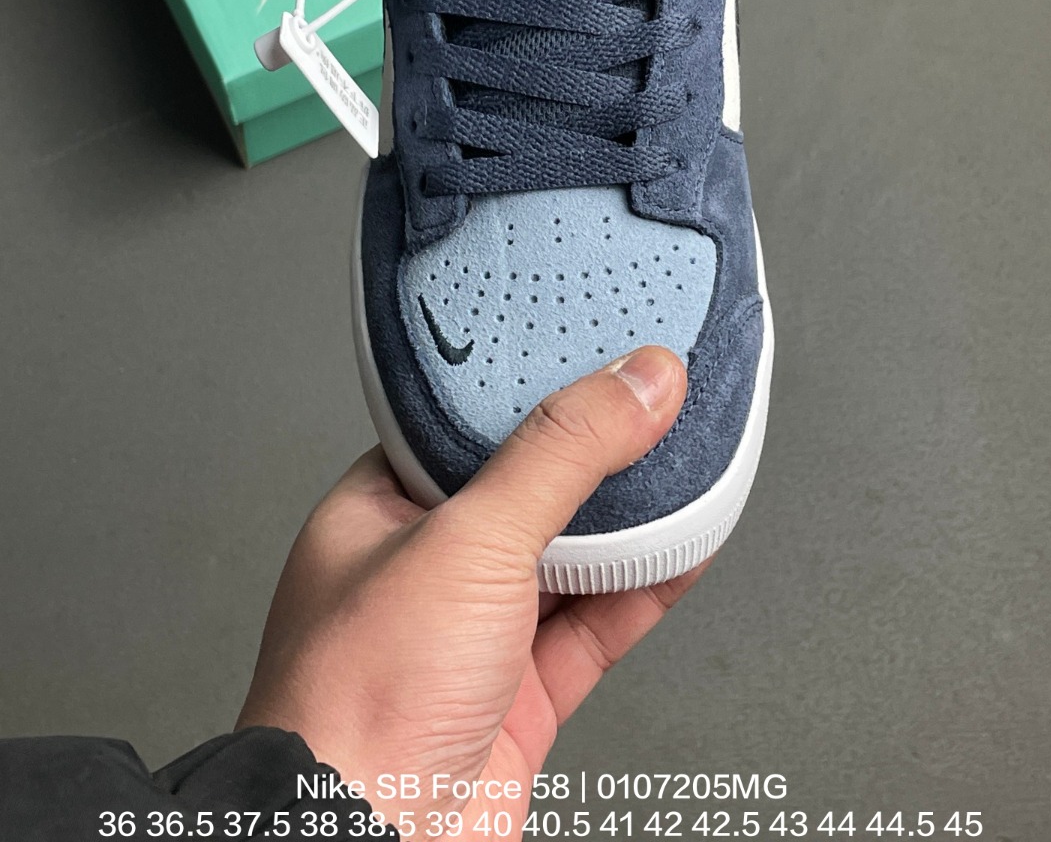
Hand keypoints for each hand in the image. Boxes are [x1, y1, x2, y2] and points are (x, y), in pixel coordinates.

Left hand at [238, 346, 704, 836]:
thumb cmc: (357, 706)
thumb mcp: (468, 541)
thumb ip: (560, 455)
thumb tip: (634, 381)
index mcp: (378, 513)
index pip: (465, 426)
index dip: (531, 387)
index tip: (593, 353)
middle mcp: (423, 572)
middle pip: (527, 490)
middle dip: (591, 455)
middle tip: (653, 400)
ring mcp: (472, 639)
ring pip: (568, 559)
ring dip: (629, 521)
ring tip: (685, 459)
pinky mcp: (518, 700)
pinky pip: (595, 626)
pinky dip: (646, 589)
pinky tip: (684, 550)